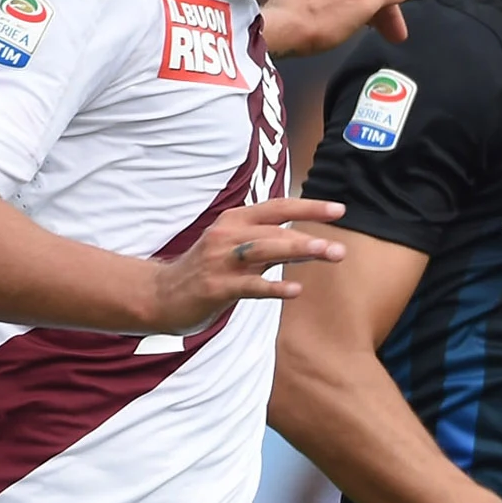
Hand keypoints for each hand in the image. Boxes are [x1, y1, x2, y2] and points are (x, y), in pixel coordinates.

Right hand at [144, 198, 346, 333]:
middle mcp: (227, 234)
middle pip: (275, 228)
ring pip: (264, 250)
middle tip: (340, 249)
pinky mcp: (215, 287)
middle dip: (310, 234)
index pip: (277, 207)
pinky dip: (273, 287)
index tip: (339, 210)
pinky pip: (249, 286)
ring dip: (297, 250)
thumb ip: (270, 246)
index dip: (309, 207)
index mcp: (235, 220)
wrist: (161, 295)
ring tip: (326, 253)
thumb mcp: (238, 251)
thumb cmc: (207, 272)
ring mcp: (220, 260)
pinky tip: (295, 291)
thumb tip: (310, 244)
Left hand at [262, 0, 420, 56]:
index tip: (398, 36)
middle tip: (390, 38)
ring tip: (370, 33)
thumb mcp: (365, 5)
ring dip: (366, 14)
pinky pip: (337, 0)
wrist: (283, 29)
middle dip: (381, 14)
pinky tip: (346, 26)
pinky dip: (348, 13)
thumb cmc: (324, 18)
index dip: (394, 13)